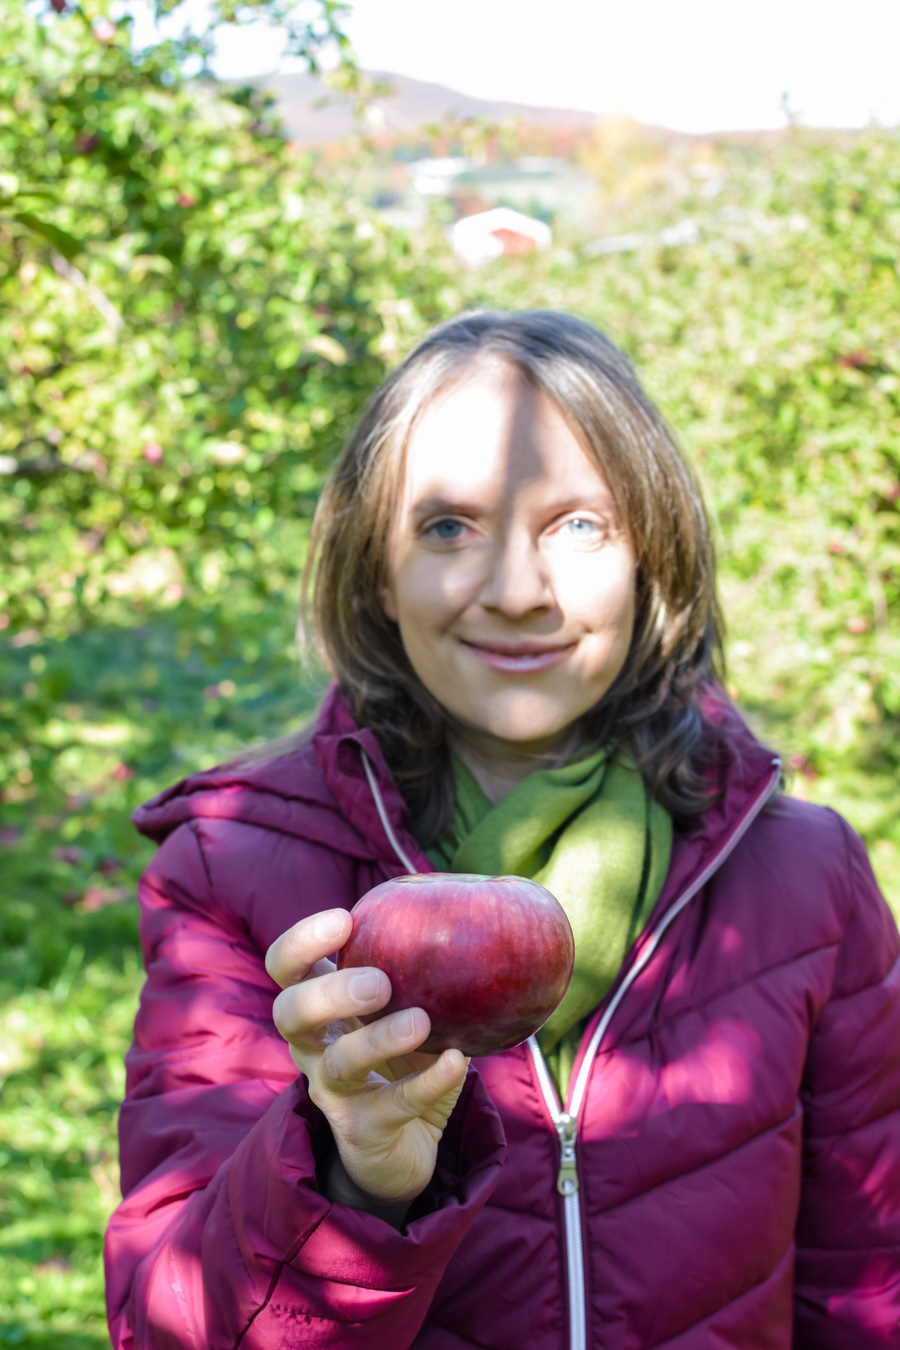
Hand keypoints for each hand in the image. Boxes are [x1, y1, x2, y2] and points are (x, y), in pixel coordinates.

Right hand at [266, 908, 468, 1209]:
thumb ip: (420, 975)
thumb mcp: (405, 1011)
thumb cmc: (402, 1062)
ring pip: (337, 1063)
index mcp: (318, 1008)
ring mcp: (333, 1092)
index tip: (345, 919)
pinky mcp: (364, 1130)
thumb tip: (471, 922)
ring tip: (420, 1021)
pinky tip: (456, 1062)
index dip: (302, 941)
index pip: (285, 967)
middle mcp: (313, 1048)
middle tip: (380, 982)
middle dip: (329, 992)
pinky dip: (426, 1082)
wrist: (402, 1150)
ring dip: (377, 1039)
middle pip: (290, 1014)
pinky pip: (391, 1105)